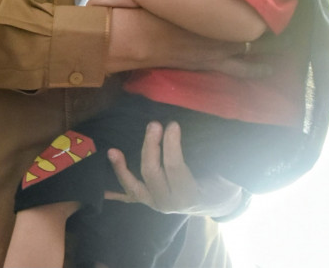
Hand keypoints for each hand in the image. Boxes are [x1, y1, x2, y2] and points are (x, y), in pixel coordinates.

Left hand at [104, 121, 243, 216]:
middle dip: (150, 147)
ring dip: (121, 169)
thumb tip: (222, 138)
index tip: (173, 124)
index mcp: (189, 196)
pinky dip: (114, 190)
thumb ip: (223, 160)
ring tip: (112, 151)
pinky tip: (100, 186)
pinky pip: (128, 195)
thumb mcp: (228, 175)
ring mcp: (154, 203)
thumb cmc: (222, 185)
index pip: (175, 168)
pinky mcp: (147, 200)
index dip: (171, 145)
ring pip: (134, 187)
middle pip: (151, 172)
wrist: (216, 204)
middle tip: (154, 124)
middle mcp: (168, 203)